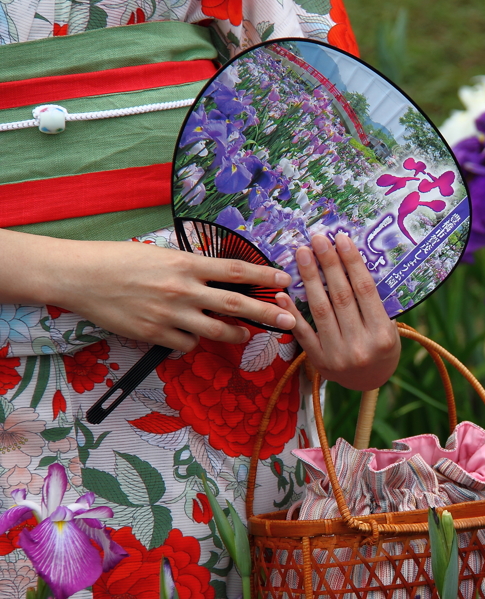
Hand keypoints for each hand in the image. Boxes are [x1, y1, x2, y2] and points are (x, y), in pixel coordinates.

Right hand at [53, 239, 297, 351]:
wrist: (81, 277)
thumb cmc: (120, 260)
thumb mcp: (162, 255)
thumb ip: (192, 268)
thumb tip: (222, 279)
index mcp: (186, 263)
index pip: (236, 270)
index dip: (264, 276)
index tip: (285, 280)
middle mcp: (183, 289)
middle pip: (236, 305)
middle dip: (266, 313)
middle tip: (289, 320)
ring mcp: (170, 314)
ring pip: (217, 331)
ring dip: (236, 334)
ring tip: (245, 334)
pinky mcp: (155, 334)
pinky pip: (187, 344)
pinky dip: (193, 342)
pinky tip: (189, 335)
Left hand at [275, 233, 399, 389]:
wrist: (371, 382)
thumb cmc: (382, 347)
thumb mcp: (389, 327)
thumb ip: (373, 302)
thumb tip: (352, 262)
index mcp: (382, 335)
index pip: (365, 290)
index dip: (352, 262)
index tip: (341, 239)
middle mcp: (360, 346)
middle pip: (341, 296)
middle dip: (328, 264)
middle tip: (317, 239)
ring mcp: (337, 355)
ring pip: (321, 309)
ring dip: (309, 278)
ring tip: (301, 254)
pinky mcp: (319, 361)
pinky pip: (302, 332)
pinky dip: (292, 312)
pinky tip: (283, 292)